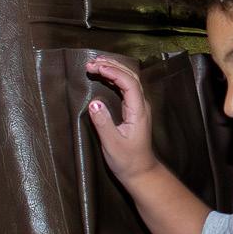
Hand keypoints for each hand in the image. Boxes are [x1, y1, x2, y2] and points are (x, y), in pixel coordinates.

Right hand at [85, 56, 158, 183]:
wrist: (140, 171)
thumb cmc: (127, 160)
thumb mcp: (112, 144)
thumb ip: (103, 123)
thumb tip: (93, 103)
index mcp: (138, 111)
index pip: (129, 83)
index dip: (113, 71)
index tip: (96, 68)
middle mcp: (141, 105)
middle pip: (130, 76)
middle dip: (112, 66)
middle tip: (91, 62)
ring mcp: (138, 106)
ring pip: (128, 80)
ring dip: (113, 69)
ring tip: (94, 64)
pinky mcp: (132, 110)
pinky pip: (125, 87)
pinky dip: (113, 78)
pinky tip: (102, 75)